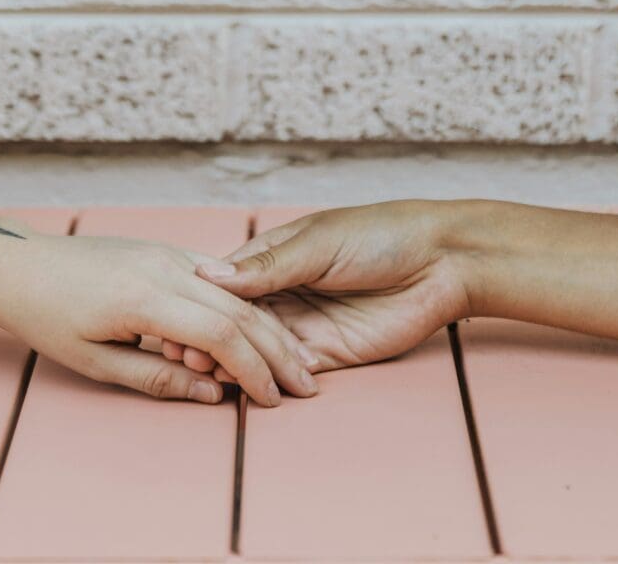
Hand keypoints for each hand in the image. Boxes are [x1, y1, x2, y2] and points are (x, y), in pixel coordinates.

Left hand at [0, 234, 318, 405]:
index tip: (274, 399)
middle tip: (305, 386)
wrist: (18, 264)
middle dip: (277, 352)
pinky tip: (263, 327)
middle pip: (240, 311)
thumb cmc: (46, 316)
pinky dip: (246, 305)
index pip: (220, 335)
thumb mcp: (95, 361)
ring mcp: (167, 253)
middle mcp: (164, 268)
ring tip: (295, 360)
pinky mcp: (165, 250)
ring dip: (270, 327)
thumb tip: (212, 396)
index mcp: (143, 298)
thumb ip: (158, 378)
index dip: (254, 370)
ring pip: (236, 292)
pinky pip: (218, 278)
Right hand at [193, 201, 470, 371]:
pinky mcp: (328, 354)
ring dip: (233, 361)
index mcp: (276, 258)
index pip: (228, 285)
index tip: (175, 317)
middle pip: (238, 322)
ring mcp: (305, 325)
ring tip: (206, 370)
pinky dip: (266, 377)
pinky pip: (289, 369)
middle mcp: (284, 293)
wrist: (442, 262)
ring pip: (257, 349)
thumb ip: (267, 266)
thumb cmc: (381, 235)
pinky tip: (242, 383)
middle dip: (213, 338)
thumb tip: (209, 275)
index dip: (203, 303)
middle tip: (186, 352)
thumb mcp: (317, 243)